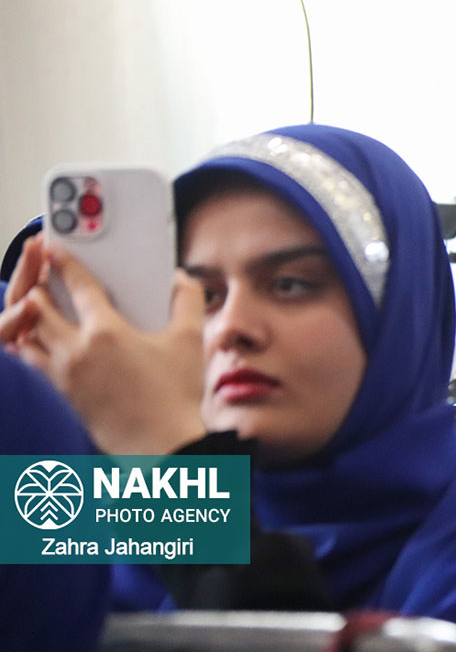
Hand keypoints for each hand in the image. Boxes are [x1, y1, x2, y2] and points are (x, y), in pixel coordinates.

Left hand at [1, 245, 205, 454]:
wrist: (160, 446)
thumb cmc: (175, 396)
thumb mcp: (190, 341)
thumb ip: (188, 301)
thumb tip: (182, 280)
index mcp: (107, 332)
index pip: (78, 286)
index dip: (65, 262)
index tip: (55, 249)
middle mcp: (76, 351)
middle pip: (38, 308)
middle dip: (34, 285)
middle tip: (37, 273)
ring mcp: (63, 376)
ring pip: (25, 337)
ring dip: (25, 318)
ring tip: (30, 307)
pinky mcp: (60, 396)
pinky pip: (29, 364)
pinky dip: (24, 348)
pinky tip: (31, 344)